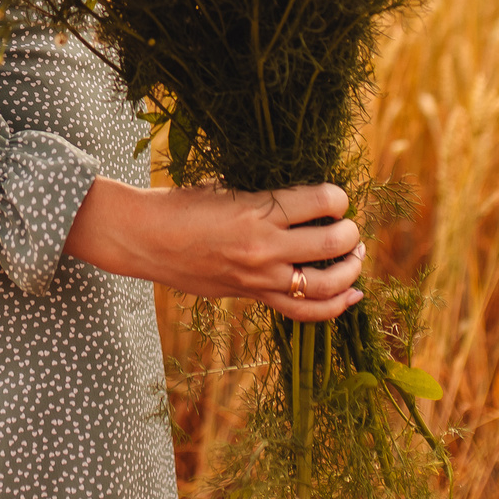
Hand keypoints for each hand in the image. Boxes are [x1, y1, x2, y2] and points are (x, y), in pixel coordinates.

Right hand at [63, 178, 365, 320]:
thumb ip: (265, 197)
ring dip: (350, 270)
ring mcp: (259, 277)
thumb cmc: (180, 205)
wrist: (144, 239)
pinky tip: (352, 295)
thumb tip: (304, 199)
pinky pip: (302, 310)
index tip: (336, 198)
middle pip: (332, 244)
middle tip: (349, 229)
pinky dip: (334, 305)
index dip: (338, 198)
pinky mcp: (251, 296)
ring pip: (325, 285)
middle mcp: (264, 247)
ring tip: (355, 257)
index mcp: (257, 210)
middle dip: (350, 234)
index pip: (322, 202)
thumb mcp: (226, 188)